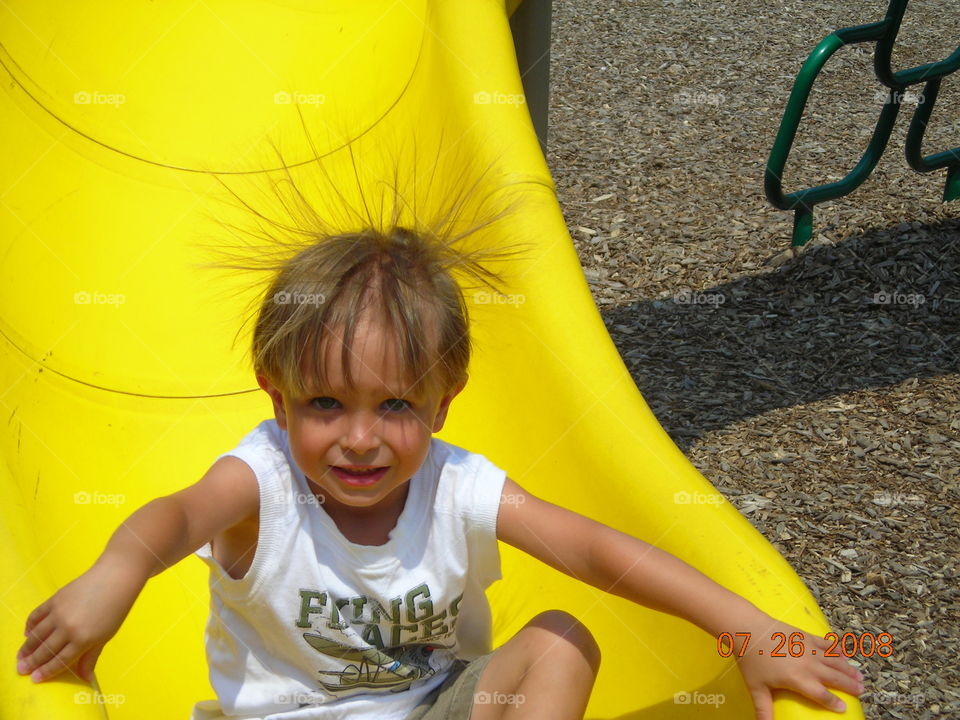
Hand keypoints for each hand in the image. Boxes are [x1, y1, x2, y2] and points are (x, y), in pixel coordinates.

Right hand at [16, 557, 145, 682]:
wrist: (115, 578)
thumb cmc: (115, 609)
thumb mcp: (106, 636)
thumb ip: (91, 657)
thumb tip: (85, 679)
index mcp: (84, 639)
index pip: (60, 660)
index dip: (47, 671)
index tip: (35, 679)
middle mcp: (69, 628)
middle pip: (45, 650)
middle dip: (32, 662)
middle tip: (21, 670)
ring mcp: (59, 613)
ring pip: (37, 635)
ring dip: (26, 648)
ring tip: (20, 657)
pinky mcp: (54, 599)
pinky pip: (36, 616)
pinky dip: (30, 626)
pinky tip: (27, 634)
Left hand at [729, 615, 865, 718]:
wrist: (748, 628)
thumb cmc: (751, 659)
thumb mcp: (756, 688)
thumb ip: (763, 709)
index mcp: (799, 680)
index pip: (822, 695)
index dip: (834, 703)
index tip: (844, 708)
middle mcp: (809, 665)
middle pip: (834, 677)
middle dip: (849, 685)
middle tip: (862, 690)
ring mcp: (809, 648)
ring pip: (835, 660)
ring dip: (848, 668)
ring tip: (860, 675)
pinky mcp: (805, 635)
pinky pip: (826, 643)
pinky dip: (836, 649)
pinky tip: (843, 653)